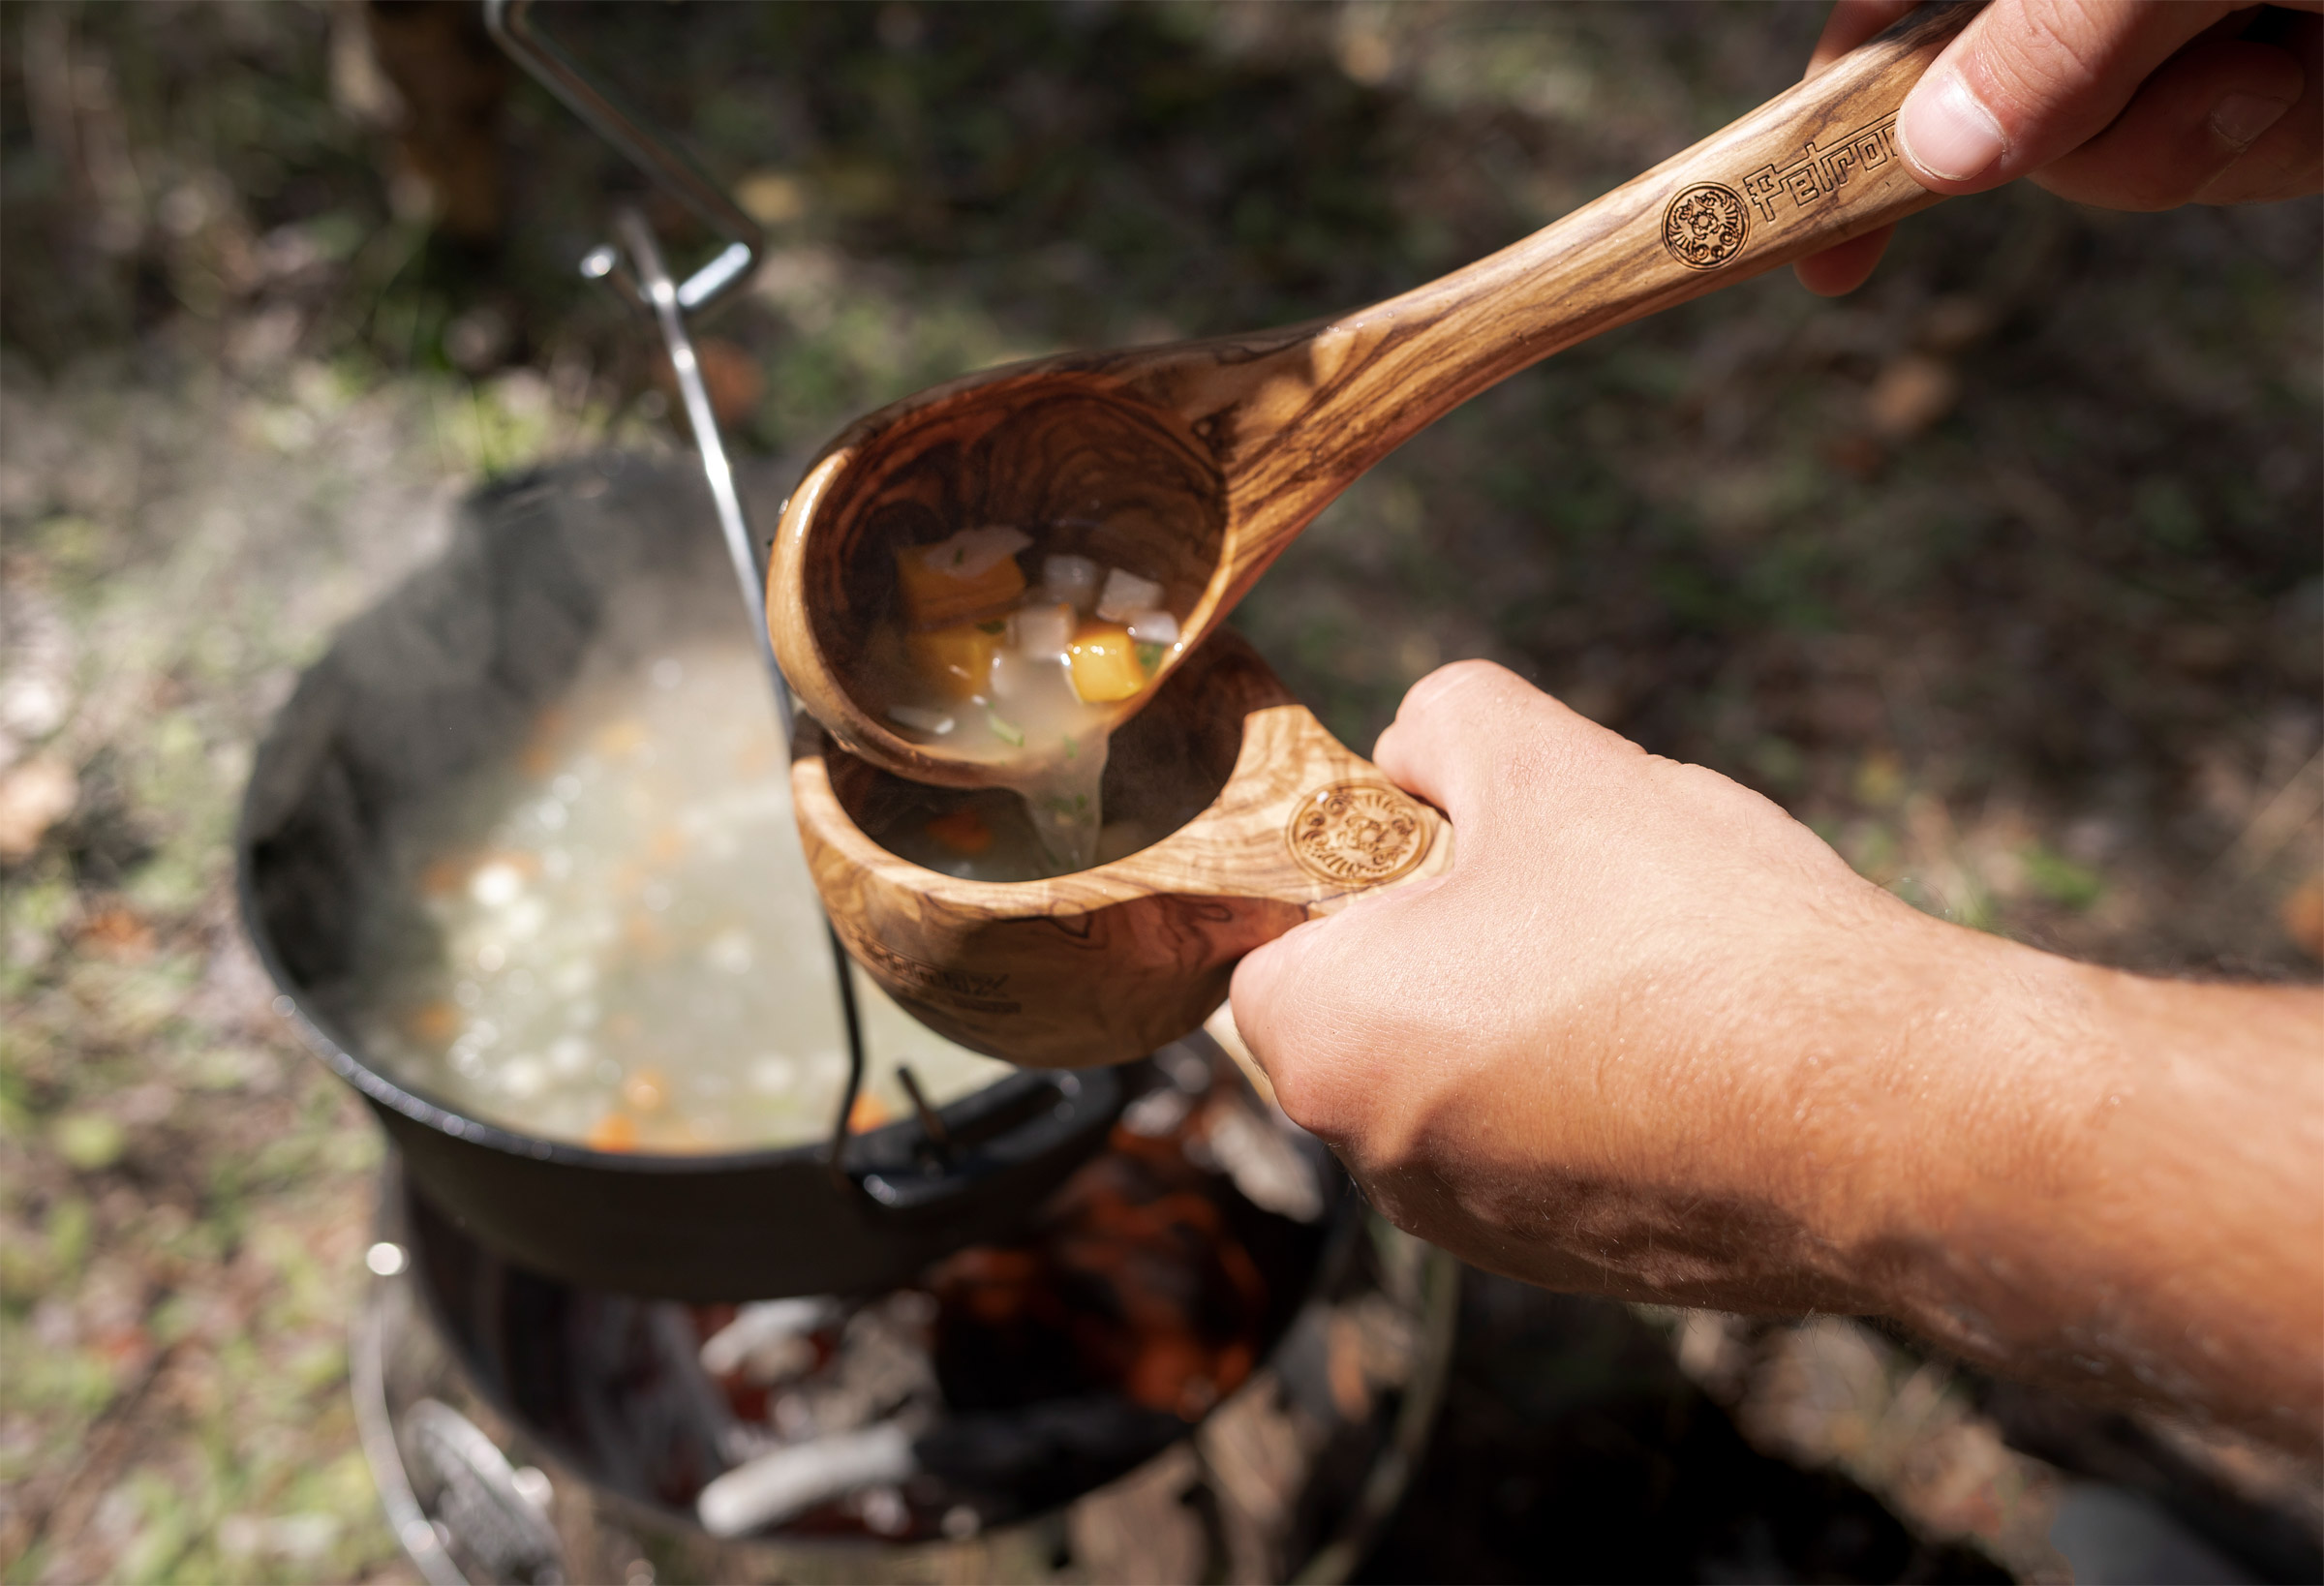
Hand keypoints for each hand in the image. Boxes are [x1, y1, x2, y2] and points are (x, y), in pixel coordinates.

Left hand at [1230, 661, 2323, 1443]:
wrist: (1895, 1118)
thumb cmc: (1700, 936)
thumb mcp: (1549, 759)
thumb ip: (1440, 723)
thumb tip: (1412, 750)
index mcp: (1330, 1046)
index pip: (1273, 943)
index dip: (1351, 874)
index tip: (1444, 843)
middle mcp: (1381, 1164)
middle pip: (1367, 1012)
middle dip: (1441, 941)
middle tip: (1562, 886)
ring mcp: (1483, 1231)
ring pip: (1465, 1080)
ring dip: (1524, 1016)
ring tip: (1647, 962)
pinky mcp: (1582, 1269)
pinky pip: (1550, 1149)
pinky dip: (1596, 1095)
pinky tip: (1695, 1046)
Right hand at [1797, 0, 2323, 295]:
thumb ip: (2050, 35)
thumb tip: (1933, 155)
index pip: (1895, 16)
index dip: (1838, 122)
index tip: (1821, 255)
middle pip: (2000, 110)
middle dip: (2077, 138)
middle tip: (2186, 74)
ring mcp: (2186, 33)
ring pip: (2119, 156)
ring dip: (2196, 141)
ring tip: (2282, 52)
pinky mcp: (2275, 82)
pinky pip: (2227, 169)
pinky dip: (2273, 146)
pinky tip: (2312, 74)